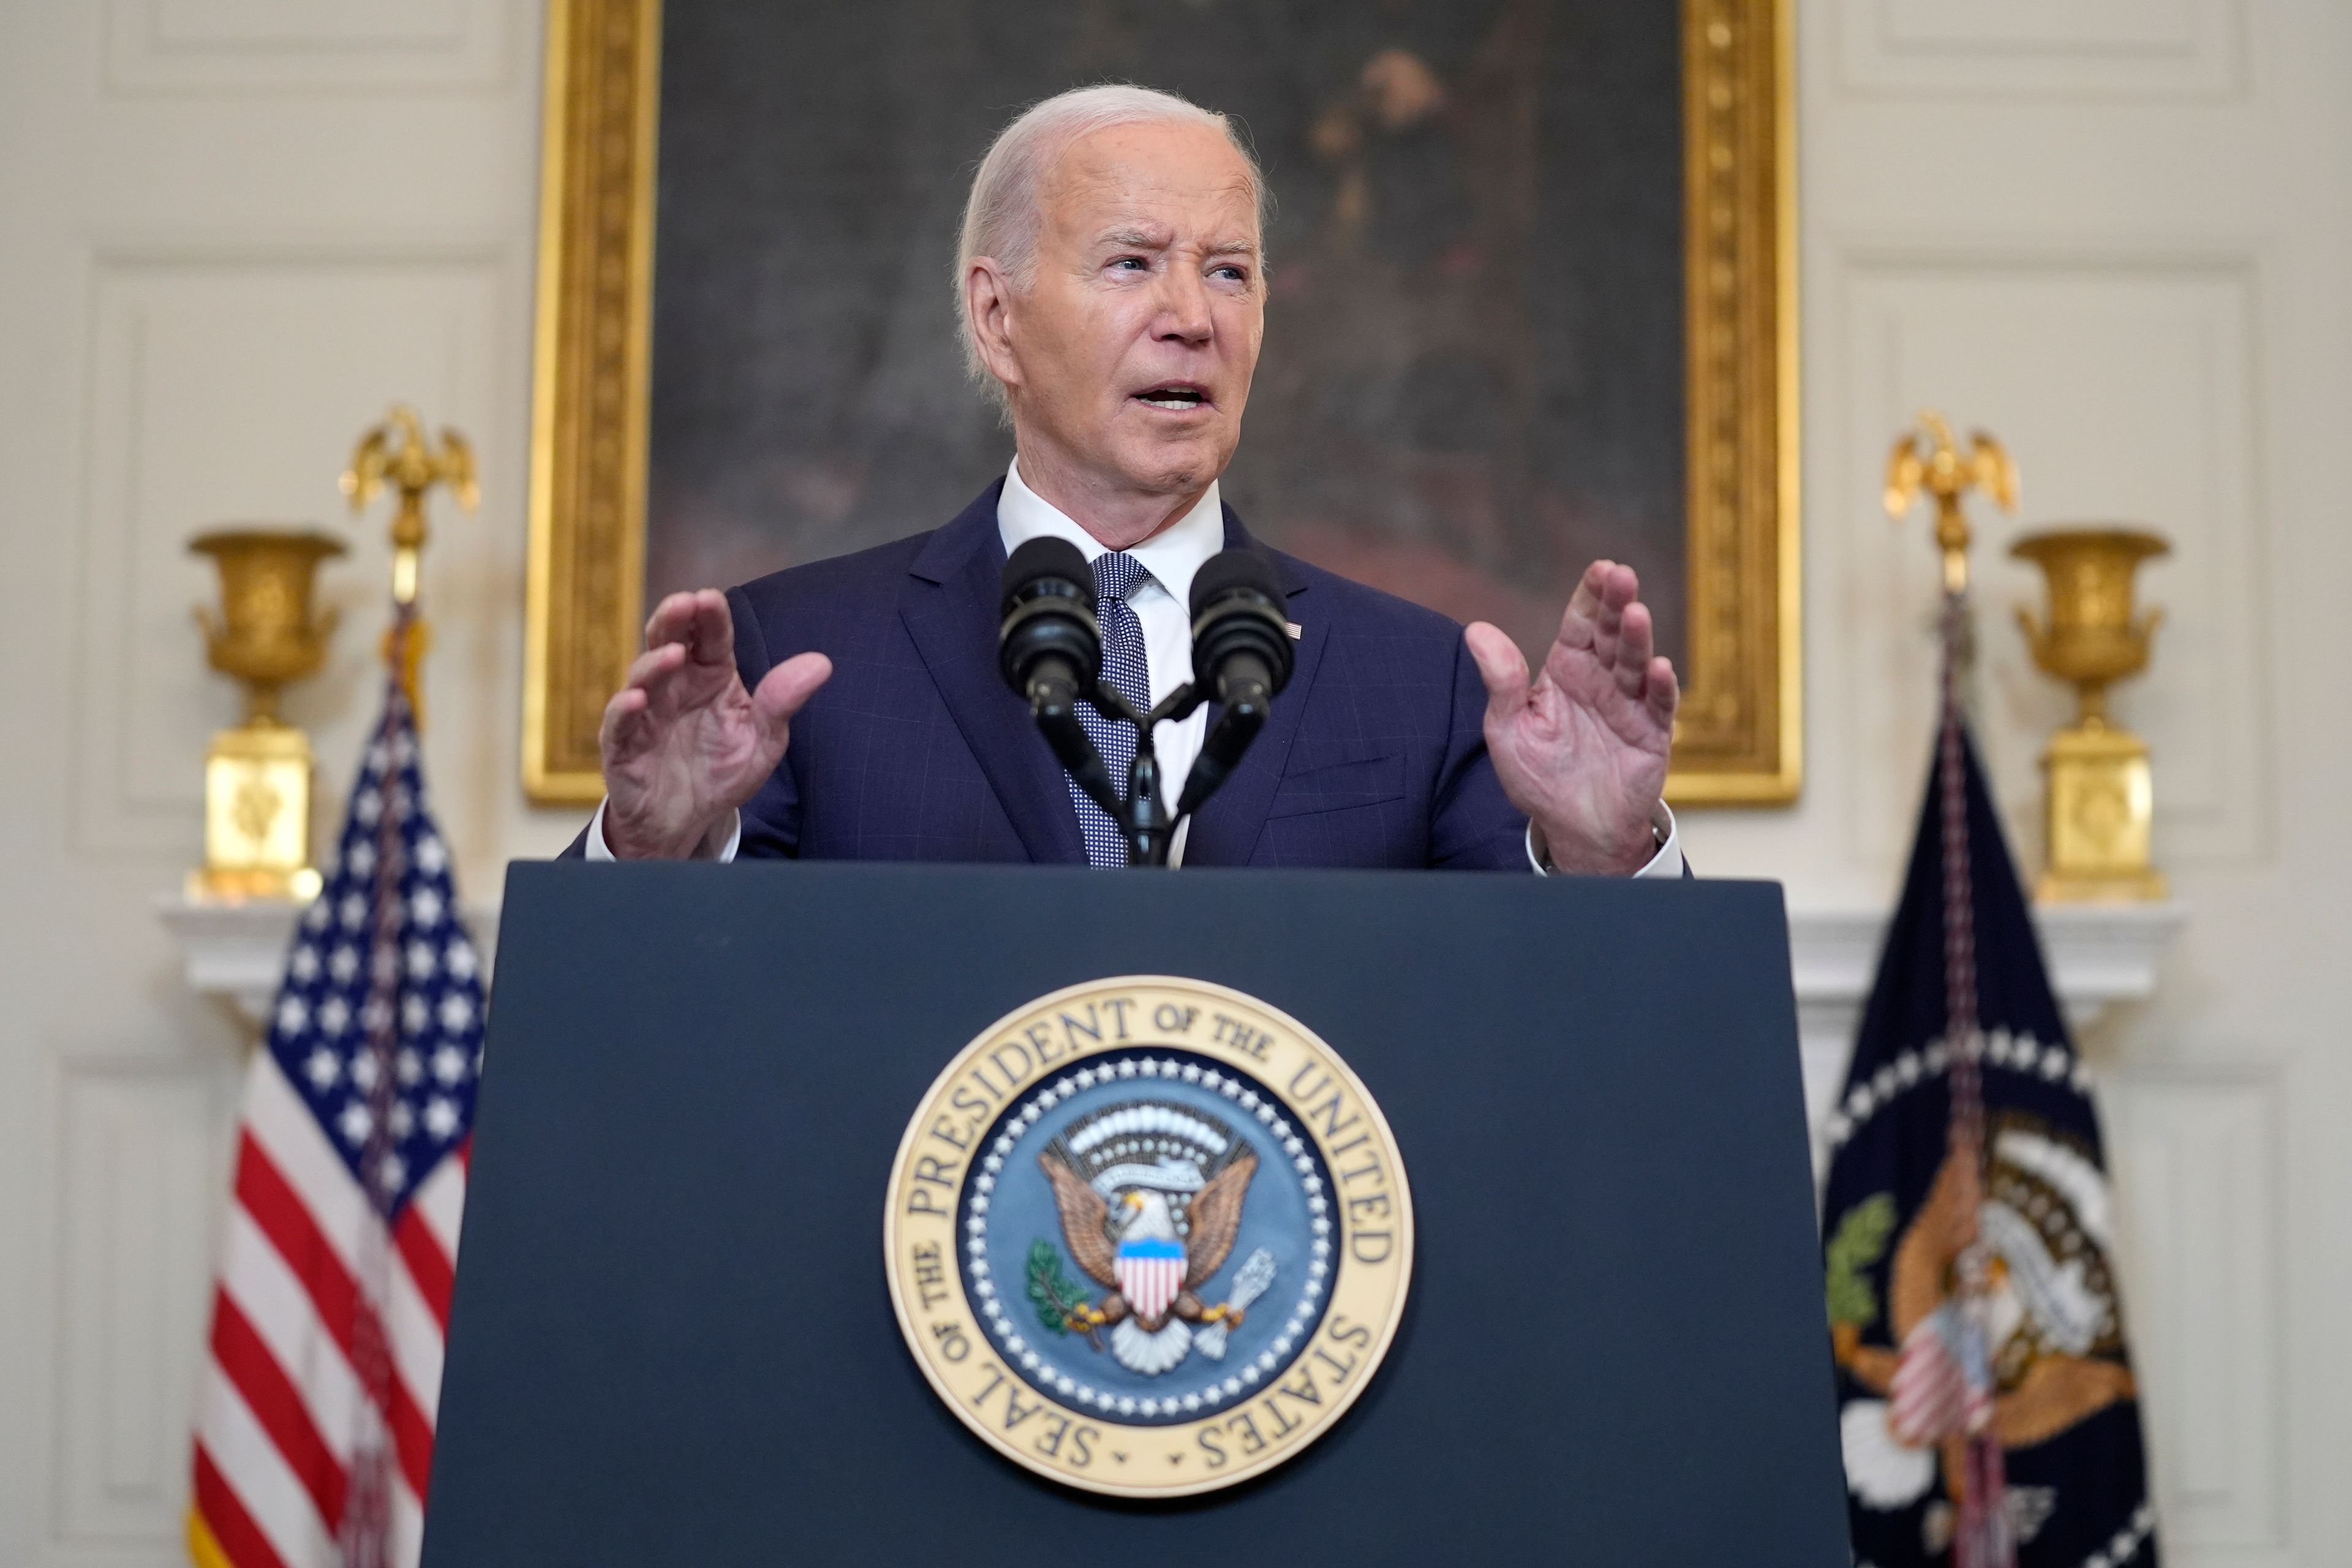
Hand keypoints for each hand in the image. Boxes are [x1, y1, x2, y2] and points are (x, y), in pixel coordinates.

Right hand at [598, 590, 831, 858]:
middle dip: (673, 620)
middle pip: (667, 641)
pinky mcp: (622, 745)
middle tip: (683, 603)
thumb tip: (823, 663)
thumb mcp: (763, 740)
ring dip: (654, 663)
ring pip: (641, 676)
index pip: (709, 637)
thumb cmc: (722, 772)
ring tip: (673, 654)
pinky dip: (623, 710)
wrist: (687, 822)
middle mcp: (674, 685)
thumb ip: (783, 702)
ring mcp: (645, 712)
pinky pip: (618, 723)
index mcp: (710, 675)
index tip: (711, 598)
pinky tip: (635, 700)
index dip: (709, 617)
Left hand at [1464, 561, 1678, 874]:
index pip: (1580, 624)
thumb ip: (1500, 681)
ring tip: (1636, 613)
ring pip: (1635, 663)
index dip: (1591, 596)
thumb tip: (1475, 630)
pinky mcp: (1651, 735)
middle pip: (1611, 634)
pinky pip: (1657, 706)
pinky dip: (1659, 687)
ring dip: (1637, 638)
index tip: (1600, 568)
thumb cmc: (1538, 776)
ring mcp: (1629, 705)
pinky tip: (1658, 667)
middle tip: (1621, 575)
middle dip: (1616, 603)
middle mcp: (1601, 681)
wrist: (1573, 828)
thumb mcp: (1508, 728)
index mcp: (1567, 671)